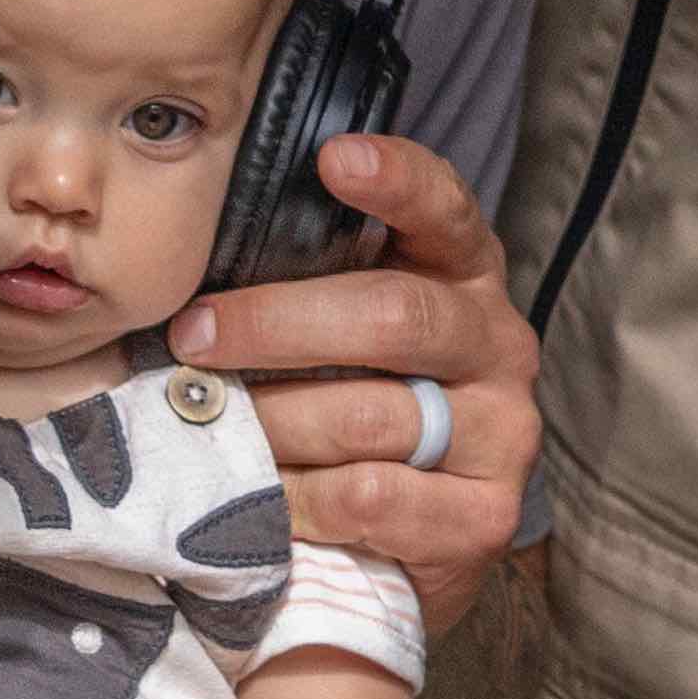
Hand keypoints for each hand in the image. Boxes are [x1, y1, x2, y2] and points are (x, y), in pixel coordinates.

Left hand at [172, 132, 539, 582]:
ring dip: (271, 423)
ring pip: (369, 416)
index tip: (333, 157)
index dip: (396, 180)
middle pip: (395, 315)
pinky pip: (370, 497)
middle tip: (195, 334)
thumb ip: (309, 289)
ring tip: (211, 428)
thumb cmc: (354, 407)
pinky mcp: (485, 515)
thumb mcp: (341, 334)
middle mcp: (499, 345)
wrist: (410, 541)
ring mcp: (503, 432)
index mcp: (464, 277)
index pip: (445, 210)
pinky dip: (298, 497)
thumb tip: (198, 277)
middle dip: (278, 323)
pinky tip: (263, 496)